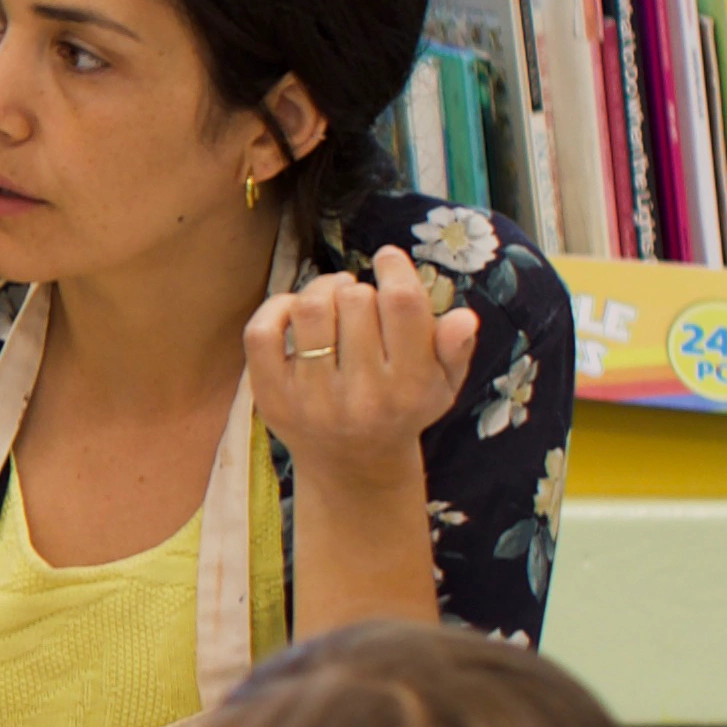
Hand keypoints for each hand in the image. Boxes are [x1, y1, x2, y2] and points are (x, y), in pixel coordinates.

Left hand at [246, 246, 473, 486]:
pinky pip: (262, 332)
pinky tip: (296, 311)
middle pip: (355, 301)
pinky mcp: (273, 396)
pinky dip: (277, 308)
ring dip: (322, 289)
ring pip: (310, 309)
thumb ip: (455, 350)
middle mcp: (362, 394)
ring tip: (333, 296)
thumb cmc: (402, 412)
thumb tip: (464, 316)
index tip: (388, 258)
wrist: (352, 467)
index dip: (395, 269)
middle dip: (359, 289)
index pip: (402, 305)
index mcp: (409, 385)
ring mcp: (312, 397)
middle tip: (361, 299)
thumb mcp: (442, 386)